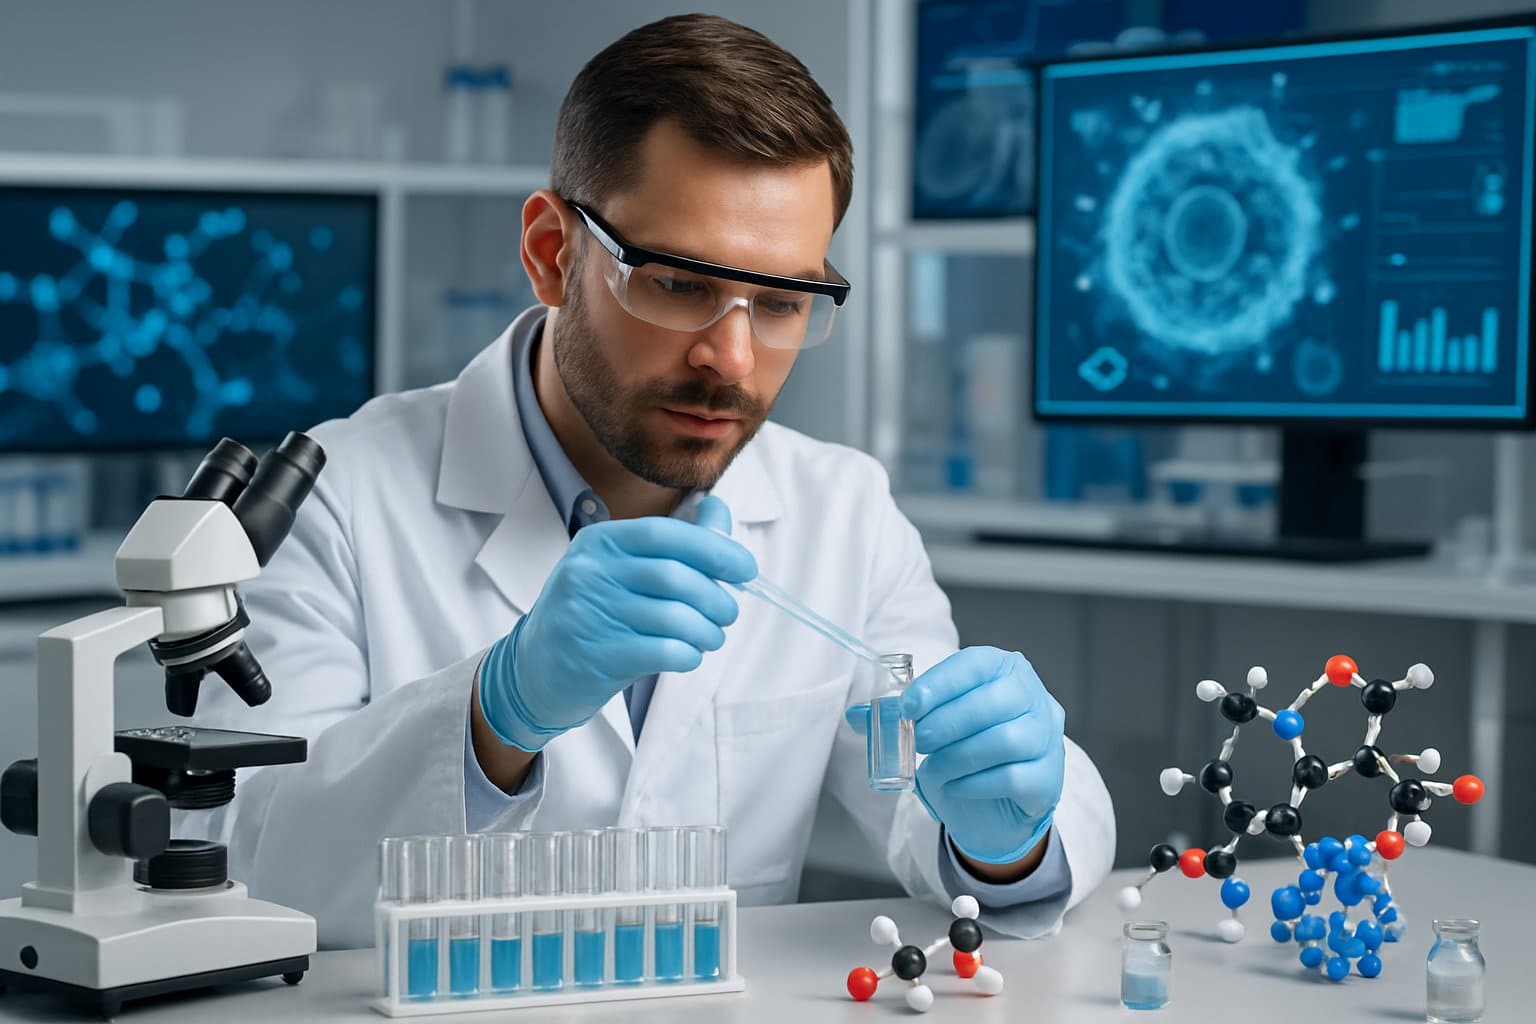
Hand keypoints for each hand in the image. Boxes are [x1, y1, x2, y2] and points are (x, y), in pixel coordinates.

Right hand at [478, 496, 755, 750]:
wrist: (533, 669)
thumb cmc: (593, 613)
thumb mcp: (623, 569)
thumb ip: (674, 542)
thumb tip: (719, 512)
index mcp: (600, 541)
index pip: (667, 534)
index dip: (715, 549)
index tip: (745, 569)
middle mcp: (590, 571)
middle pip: (675, 577)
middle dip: (716, 597)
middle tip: (727, 613)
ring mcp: (589, 613)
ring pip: (673, 618)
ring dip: (707, 631)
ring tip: (711, 637)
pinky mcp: (595, 655)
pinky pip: (661, 651)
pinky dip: (687, 655)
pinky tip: (688, 656)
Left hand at [903, 647, 1064, 864]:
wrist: (999, 799)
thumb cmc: (967, 747)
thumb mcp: (934, 723)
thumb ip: (898, 716)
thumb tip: (855, 716)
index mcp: (1005, 669)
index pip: (976, 664)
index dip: (940, 683)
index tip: (909, 705)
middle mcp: (1034, 697)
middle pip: (995, 702)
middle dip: (948, 722)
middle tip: (919, 740)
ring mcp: (1047, 737)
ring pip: (1007, 740)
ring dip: (959, 756)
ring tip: (933, 768)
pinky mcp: (1049, 777)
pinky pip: (1013, 777)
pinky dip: (975, 783)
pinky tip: (954, 785)